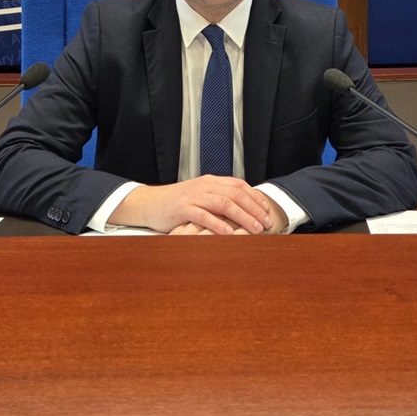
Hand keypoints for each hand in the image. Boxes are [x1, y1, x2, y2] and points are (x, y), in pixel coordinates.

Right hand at [111, 175, 273, 234]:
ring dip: (243, 217)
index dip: (255, 197)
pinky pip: (204, 215)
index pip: (239, 185)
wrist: (149, 203)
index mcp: (210, 182)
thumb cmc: (175, 204)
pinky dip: (219, 224)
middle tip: (266, 223)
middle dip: (254, 209)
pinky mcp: (183, 208)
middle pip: (236, 194)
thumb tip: (240, 210)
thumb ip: (217, 199)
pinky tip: (229, 233)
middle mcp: (204, 186)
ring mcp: (194, 196)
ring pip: (225, 203)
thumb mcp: (199, 197)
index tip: (267, 210)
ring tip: (255, 229)